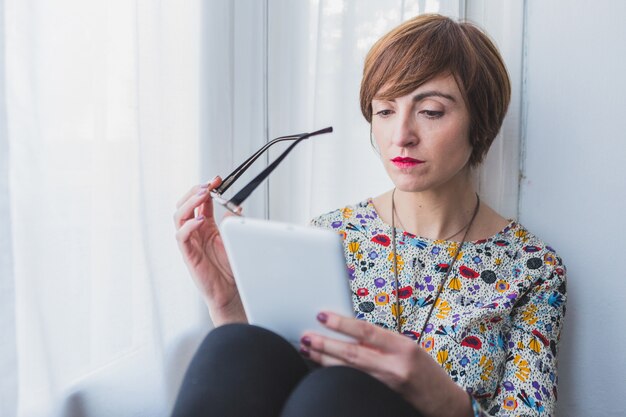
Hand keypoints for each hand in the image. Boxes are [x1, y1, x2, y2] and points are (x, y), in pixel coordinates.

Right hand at [173, 177, 246, 324]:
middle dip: (195, 192)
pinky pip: (181, 237)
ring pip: (179, 217)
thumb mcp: (233, 239)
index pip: (200, 202)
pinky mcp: (188, 255)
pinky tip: (200, 220)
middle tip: (208, 185)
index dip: (206, 188)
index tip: (216, 179)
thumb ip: (231, 223)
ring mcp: (190, 242)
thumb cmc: (230, 268)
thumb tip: (234, 207)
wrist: (230, 291)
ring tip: (202, 195)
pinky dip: (188, 227)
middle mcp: (195, 232)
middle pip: (185, 205)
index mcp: (205, 226)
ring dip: (190, 203)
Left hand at [300, 312, 471, 416]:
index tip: (323, 316)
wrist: (444, 404)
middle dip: (325, 344)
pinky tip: (322, 368)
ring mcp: (386, 385)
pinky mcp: (379, 398)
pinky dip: (335, 375)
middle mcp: (394, 367)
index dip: (342, 323)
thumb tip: (350, 331)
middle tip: (306, 336)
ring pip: (347, 370)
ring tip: (307, 349)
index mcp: (403, 347)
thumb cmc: (427, 373)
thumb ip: (382, 341)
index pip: (366, 331)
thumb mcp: (410, 348)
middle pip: (352, 353)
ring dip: (324, 359)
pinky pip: (352, 383)